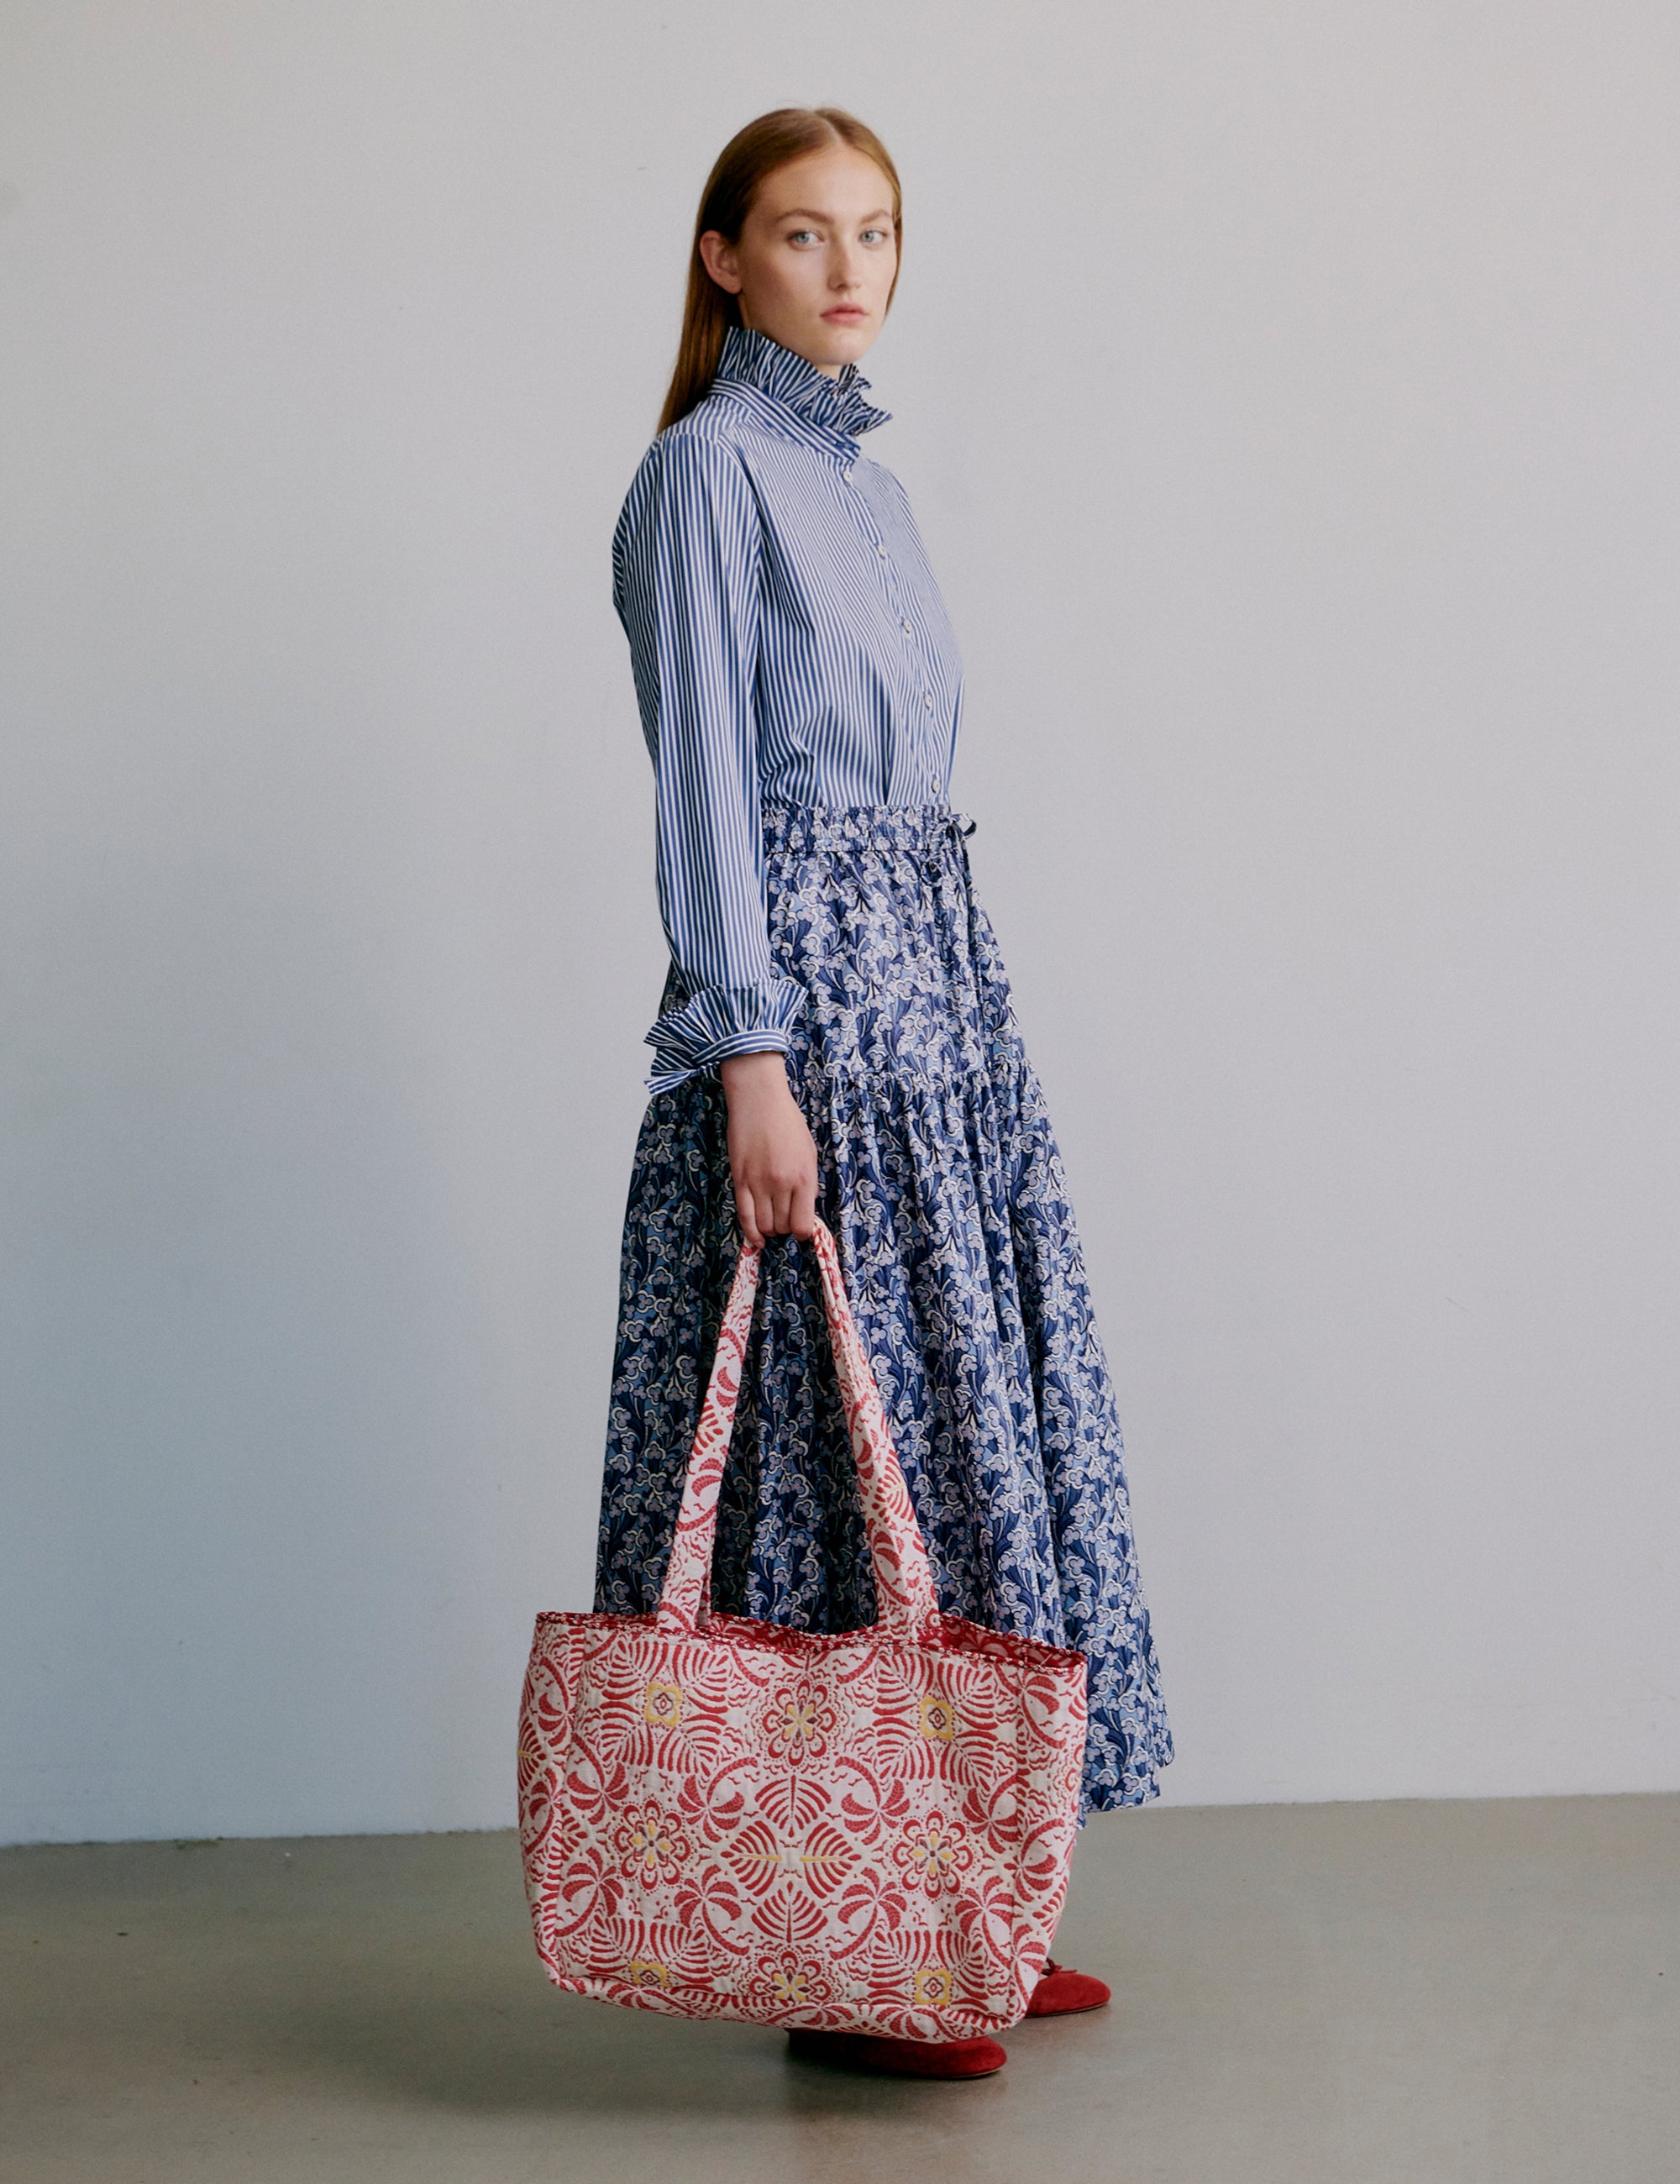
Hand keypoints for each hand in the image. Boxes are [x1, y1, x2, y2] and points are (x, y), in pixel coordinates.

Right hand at [719, 1051, 818, 1248]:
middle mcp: (782, 1185)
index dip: (802, 1232)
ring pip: (764, 1225)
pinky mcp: (740, 1180)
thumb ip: (808, 1183)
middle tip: (784, 1220)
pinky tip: (756, 1240)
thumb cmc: (788, 1123)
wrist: (760, 1101)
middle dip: (785, 1229)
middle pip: (783, 1227)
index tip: (800, 1228)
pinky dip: (750, 1233)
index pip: (803, 1224)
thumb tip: (803, 1210)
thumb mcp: (809, 1153)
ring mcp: (759, 1184)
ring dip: (769, 1230)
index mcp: (805, 1177)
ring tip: (771, 1222)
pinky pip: (744, 1216)